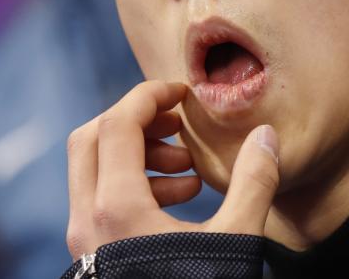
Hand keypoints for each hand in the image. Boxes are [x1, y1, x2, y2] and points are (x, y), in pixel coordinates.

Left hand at [66, 80, 279, 258]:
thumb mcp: (235, 243)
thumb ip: (253, 183)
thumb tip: (265, 135)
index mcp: (116, 208)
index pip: (117, 123)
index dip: (149, 95)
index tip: (181, 90)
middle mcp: (87, 220)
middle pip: (91, 138)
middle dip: (135, 121)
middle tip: (177, 124)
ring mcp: (83, 241)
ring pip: (92, 170)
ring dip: (137, 155)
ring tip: (187, 171)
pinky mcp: (90, 257)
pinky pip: (99, 200)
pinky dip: (131, 185)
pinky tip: (180, 200)